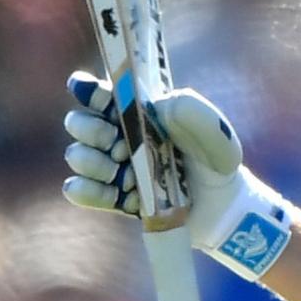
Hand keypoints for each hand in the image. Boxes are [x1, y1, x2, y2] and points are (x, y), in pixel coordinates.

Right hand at [62, 75, 294, 277]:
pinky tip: (116, 193)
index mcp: (137, 112)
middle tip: (115, 141)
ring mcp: (113, 168)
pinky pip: (80, 191)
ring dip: (91, 162)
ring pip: (77, 156)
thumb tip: (163, 105)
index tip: (95, 96)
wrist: (223, 211)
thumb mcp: (216, 136)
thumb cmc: (216, 164)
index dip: (88, 90)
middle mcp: (119, 136)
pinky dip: (90, 191)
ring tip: (121, 173)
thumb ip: (198, 114)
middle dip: (89, 129)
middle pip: (78, 122)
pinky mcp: (112, 198)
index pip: (98, 92)